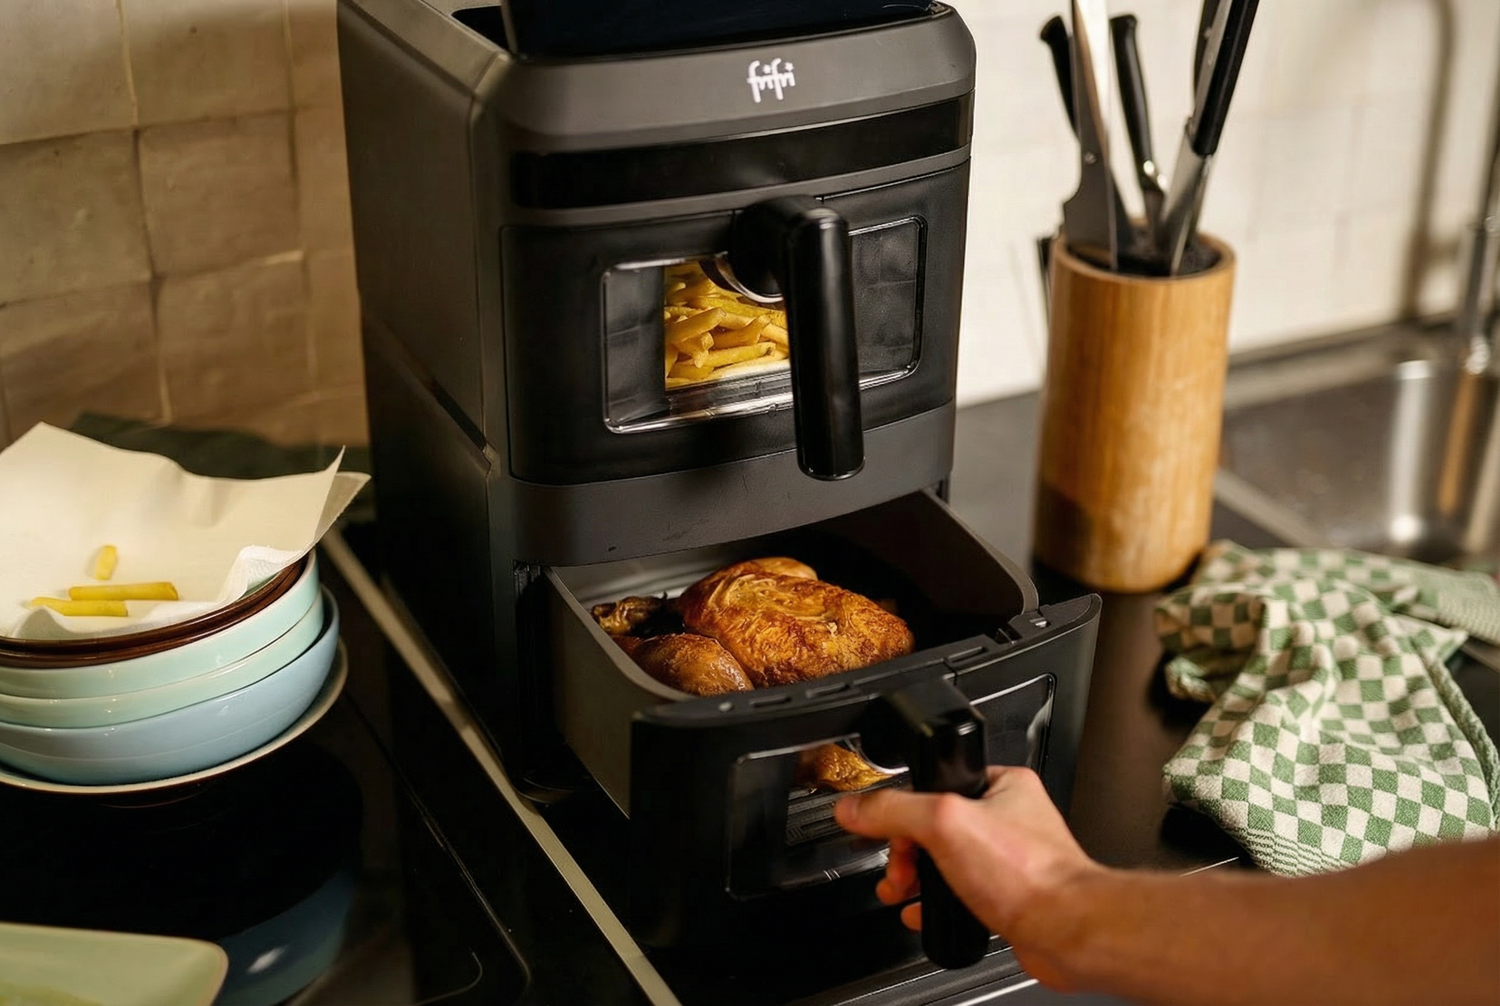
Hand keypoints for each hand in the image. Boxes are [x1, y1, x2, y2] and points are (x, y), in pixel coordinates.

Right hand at [834, 766, 1101, 986]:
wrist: (1067, 933)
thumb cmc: (1030, 876)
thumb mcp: (945, 823)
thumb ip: (894, 810)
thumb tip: (855, 808)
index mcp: (1003, 785)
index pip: (936, 783)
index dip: (904, 808)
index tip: (884, 829)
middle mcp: (1009, 819)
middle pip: (935, 826)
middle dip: (906, 851)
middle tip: (896, 869)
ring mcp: (1008, 860)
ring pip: (946, 862)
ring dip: (916, 878)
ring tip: (901, 890)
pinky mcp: (1008, 897)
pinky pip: (960, 893)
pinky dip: (936, 902)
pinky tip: (923, 912)